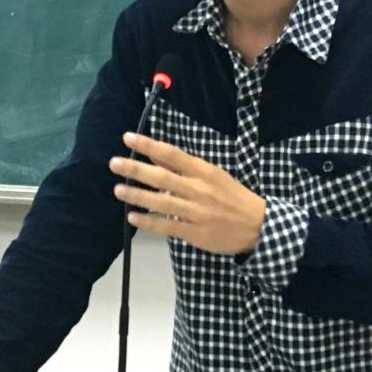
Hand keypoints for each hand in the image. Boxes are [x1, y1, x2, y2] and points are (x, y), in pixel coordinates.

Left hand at [111, 131, 266, 254]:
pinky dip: (149, 221)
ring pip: (161, 202)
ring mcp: (195, 211)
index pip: (171, 154)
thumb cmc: (234, 197)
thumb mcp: (215, 175)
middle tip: (114, 163)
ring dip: (137, 195)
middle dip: (136, 169)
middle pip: (161, 177)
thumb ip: (188, 168)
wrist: (257, 225)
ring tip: (118, 190)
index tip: (128, 138)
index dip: (148, 146)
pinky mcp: (194, 232)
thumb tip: (159, 157)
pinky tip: (133, 217)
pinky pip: (167, 226)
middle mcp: (198, 189)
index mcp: (204, 171)